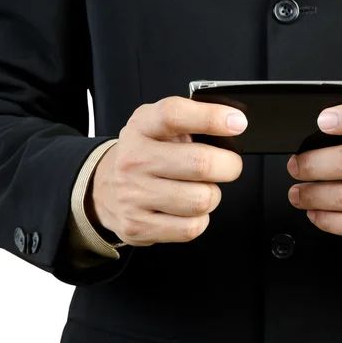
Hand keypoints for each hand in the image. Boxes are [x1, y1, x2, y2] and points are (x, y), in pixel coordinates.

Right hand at [89, 96, 246, 245]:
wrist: (103, 189)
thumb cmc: (147, 155)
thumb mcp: (160, 127)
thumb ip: (193, 121)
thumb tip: (235, 123)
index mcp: (142, 127)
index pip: (175, 114)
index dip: (211, 117)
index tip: (237, 123)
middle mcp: (134, 159)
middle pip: (200, 164)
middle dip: (228, 166)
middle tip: (228, 166)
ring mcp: (133, 195)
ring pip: (201, 200)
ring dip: (212, 195)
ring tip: (201, 189)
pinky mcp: (138, 226)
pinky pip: (191, 228)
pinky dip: (200, 219)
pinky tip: (188, 209)